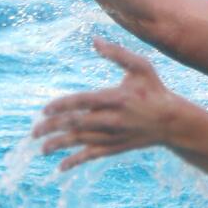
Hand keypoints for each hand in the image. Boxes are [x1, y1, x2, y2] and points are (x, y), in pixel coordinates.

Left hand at [33, 38, 180, 170]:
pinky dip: (76, 162)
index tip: (45, 110)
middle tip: (34, 132)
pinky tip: (61, 167)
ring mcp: (114, 135)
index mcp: (116, 98)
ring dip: (59, 145)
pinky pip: (92, 155)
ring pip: (82, 141)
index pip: (83, 101)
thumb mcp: (141, 67)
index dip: (62, 106)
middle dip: (53, 128)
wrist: (172, 121)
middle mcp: (113, 119)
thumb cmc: (154, 90)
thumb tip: (94, 40)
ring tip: (42, 148)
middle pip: (77, 124)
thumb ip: (117, 53)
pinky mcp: (116, 147)